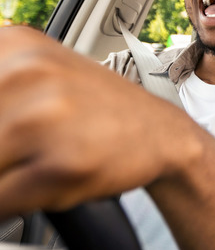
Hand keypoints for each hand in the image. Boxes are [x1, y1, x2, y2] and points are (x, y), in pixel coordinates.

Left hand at [0, 26, 203, 219]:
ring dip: (5, 178)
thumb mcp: (36, 71)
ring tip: (33, 168)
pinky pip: (1, 201)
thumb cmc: (97, 110)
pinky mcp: (62, 164)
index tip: (6, 139)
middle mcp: (25, 72)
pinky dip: (10, 205)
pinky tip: (40, 187)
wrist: (162, 134)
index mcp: (11, 44)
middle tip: (25, 153)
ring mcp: (44, 118)